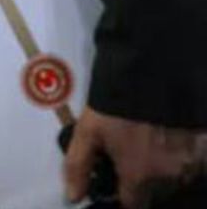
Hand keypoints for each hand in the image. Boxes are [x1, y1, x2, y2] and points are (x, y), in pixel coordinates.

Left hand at [64, 105, 206, 207]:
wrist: (152, 72)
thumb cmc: (115, 104)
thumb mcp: (87, 132)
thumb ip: (78, 167)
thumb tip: (74, 197)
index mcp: (140, 176)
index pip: (133, 205)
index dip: (124, 196)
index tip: (118, 184)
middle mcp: (169, 175)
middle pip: (156, 191)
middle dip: (143, 180)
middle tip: (131, 155)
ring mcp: (190, 160)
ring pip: (176, 177)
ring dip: (163, 168)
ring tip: (148, 142)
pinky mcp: (204, 144)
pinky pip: (193, 160)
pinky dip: (179, 154)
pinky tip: (166, 135)